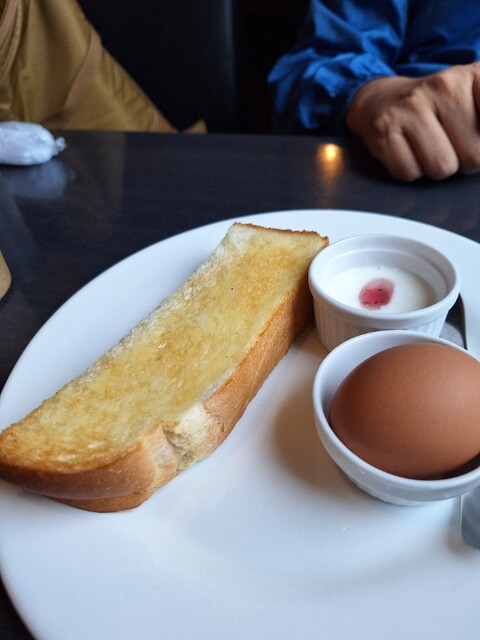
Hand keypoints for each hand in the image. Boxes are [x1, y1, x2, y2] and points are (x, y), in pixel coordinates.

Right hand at [346, 63, 479, 180]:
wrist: (382, 100)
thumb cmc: (435, 109)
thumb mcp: (474, 101)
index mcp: (473, 76)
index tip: (474, 137)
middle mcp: (443, 85)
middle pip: (475, 156)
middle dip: (465, 160)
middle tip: (450, 143)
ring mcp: (410, 107)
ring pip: (442, 168)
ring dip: (437, 167)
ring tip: (428, 146)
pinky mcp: (384, 130)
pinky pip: (410, 173)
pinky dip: (410, 170)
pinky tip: (407, 150)